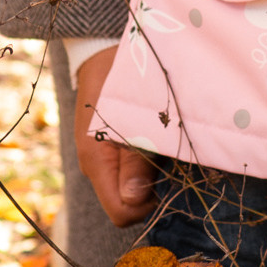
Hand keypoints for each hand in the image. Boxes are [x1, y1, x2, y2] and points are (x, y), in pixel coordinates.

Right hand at [74, 43, 157, 227]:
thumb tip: (134, 201)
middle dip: (151, 190)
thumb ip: (134, 162)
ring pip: (129, 188)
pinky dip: (146, 164)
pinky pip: (128, 171)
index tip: (168, 181)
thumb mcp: (131, 120)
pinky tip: (159, 142)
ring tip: (166, 146)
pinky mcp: (109, 150)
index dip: (146, 206)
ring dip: (151, 175)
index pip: (121, 212)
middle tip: (171, 159)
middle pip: (126, 203)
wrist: (102, 53)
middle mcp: (95, 167)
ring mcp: (101, 160)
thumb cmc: (120, 79)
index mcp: (96, 162)